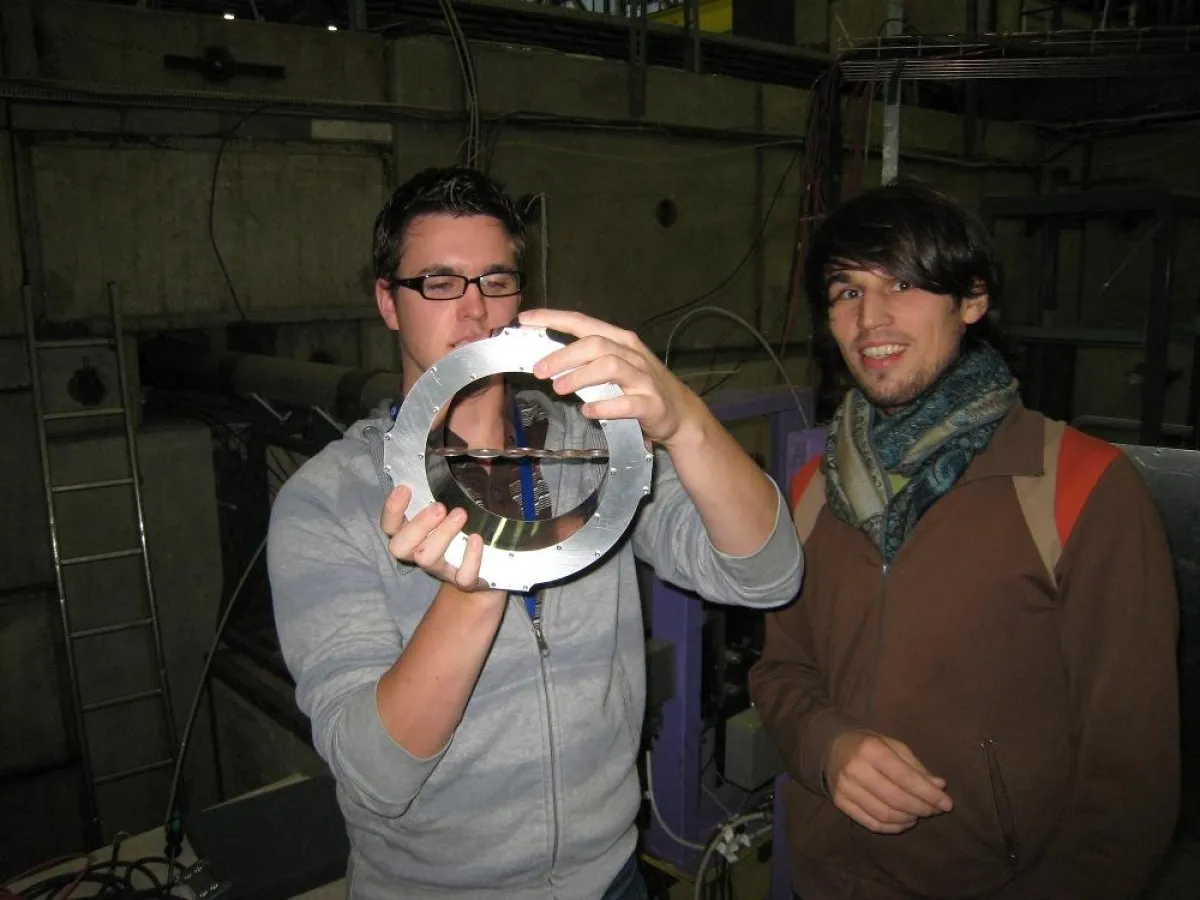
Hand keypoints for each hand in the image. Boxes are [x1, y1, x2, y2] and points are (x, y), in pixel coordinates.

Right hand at [381, 485, 501, 595]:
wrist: (489, 565)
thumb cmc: (463, 525)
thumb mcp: (450, 502)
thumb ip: (440, 484)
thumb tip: (441, 445)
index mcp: (412, 533)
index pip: (389, 525)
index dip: (392, 509)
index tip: (405, 488)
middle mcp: (420, 552)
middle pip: (400, 546)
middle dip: (418, 524)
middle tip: (439, 506)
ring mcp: (441, 568)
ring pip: (427, 558)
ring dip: (442, 534)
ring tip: (461, 514)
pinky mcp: (464, 581)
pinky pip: (462, 577)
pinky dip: (470, 559)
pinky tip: (476, 539)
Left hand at [517, 308, 705, 447]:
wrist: (680, 414)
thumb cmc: (641, 387)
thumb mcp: (616, 366)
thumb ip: (587, 360)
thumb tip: (547, 361)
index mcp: (620, 340)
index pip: (583, 323)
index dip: (553, 319)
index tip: (525, 320)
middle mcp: (632, 354)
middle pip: (594, 344)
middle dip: (563, 355)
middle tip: (539, 371)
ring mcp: (643, 378)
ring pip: (610, 366)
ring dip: (580, 376)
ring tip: (559, 388)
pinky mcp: (651, 404)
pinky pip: (626, 403)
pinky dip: (605, 407)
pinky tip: (588, 412)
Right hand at [826, 729, 953, 833]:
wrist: (830, 748)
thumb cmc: (868, 745)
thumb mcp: (893, 745)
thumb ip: (916, 766)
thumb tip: (940, 786)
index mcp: (871, 749)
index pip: (905, 777)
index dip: (928, 794)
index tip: (947, 804)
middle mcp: (855, 769)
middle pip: (896, 799)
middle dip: (921, 808)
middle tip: (935, 810)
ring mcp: (845, 788)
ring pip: (884, 814)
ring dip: (909, 819)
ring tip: (920, 814)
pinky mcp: (840, 803)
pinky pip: (872, 823)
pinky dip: (893, 827)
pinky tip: (904, 821)